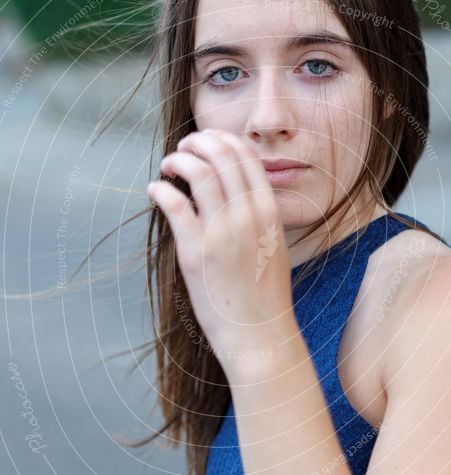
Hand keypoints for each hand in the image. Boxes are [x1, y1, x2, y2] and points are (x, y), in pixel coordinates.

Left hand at [146, 129, 295, 378]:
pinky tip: (154, 191)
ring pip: (197, 171)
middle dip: (197, 142)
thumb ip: (257, 215)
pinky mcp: (196, 252)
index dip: (221, 139)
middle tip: (182, 149)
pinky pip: (174, 203)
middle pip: (221, 154)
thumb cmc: (264, 296)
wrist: (261, 335)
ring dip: (177, 160)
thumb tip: (232, 191)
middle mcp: (249, 215)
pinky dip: (159, 189)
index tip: (205, 144)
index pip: (246, 155)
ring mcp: (223, 232)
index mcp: (270, 211)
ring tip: (167, 166)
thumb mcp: (273, 245)